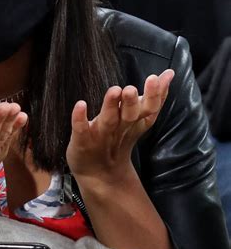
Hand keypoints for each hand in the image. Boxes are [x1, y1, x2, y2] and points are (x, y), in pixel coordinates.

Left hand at [66, 70, 174, 185]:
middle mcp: (119, 128)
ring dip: (110, 106)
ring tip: (114, 91)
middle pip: (129, 115)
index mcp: (134, 122)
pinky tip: (80, 105)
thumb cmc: (118, 139)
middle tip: (131, 89)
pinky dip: (80, 119)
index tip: (156, 77)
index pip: (148, 109)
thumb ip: (153, 97)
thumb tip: (169, 74)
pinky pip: (81, 129)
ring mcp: (100, 135)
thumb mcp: (137, 119)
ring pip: (108, 120)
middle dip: (131, 102)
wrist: (99, 174)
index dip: (154, 95)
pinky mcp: (82, 140)